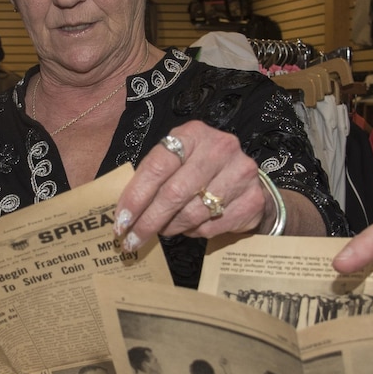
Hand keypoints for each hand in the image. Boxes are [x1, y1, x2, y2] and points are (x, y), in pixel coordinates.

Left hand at [114, 122, 266, 250]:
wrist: (248, 178)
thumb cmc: (200, 168)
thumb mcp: (177, 159)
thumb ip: (153, 175)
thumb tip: (123, 212)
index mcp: (193, 134)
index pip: (157, 167)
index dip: (136, 197)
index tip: (120, 221)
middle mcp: (219, 148)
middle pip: (174, 194)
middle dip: (148, 222)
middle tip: (132, 240)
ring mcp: (240, 173)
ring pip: (192, 214)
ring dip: (170, 228)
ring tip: (161, 231)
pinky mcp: (252, 199)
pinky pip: (212, 226)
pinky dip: (194, 232)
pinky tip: (188, 227)